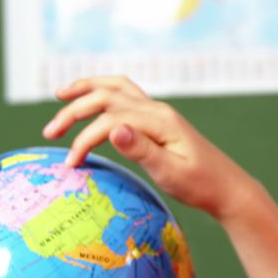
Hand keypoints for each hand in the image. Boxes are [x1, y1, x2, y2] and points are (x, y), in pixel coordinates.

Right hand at [42, 76, 255, 221]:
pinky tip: (91, 102)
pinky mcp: (158, 121)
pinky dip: (104, 94)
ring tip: (60, 95)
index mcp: (160, 121)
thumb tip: (113, 129)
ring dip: (87, 89)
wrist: (227, 188)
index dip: (85, 139)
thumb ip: (142, 151)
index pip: (111, 120)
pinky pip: (126, 97)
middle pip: (108, 96)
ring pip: (117, 88)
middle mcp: (158, 110)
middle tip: (50, 132)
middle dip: (75, 109)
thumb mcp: (172, 174)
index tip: (71, 165)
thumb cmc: (201, 185)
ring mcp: (159, 113)